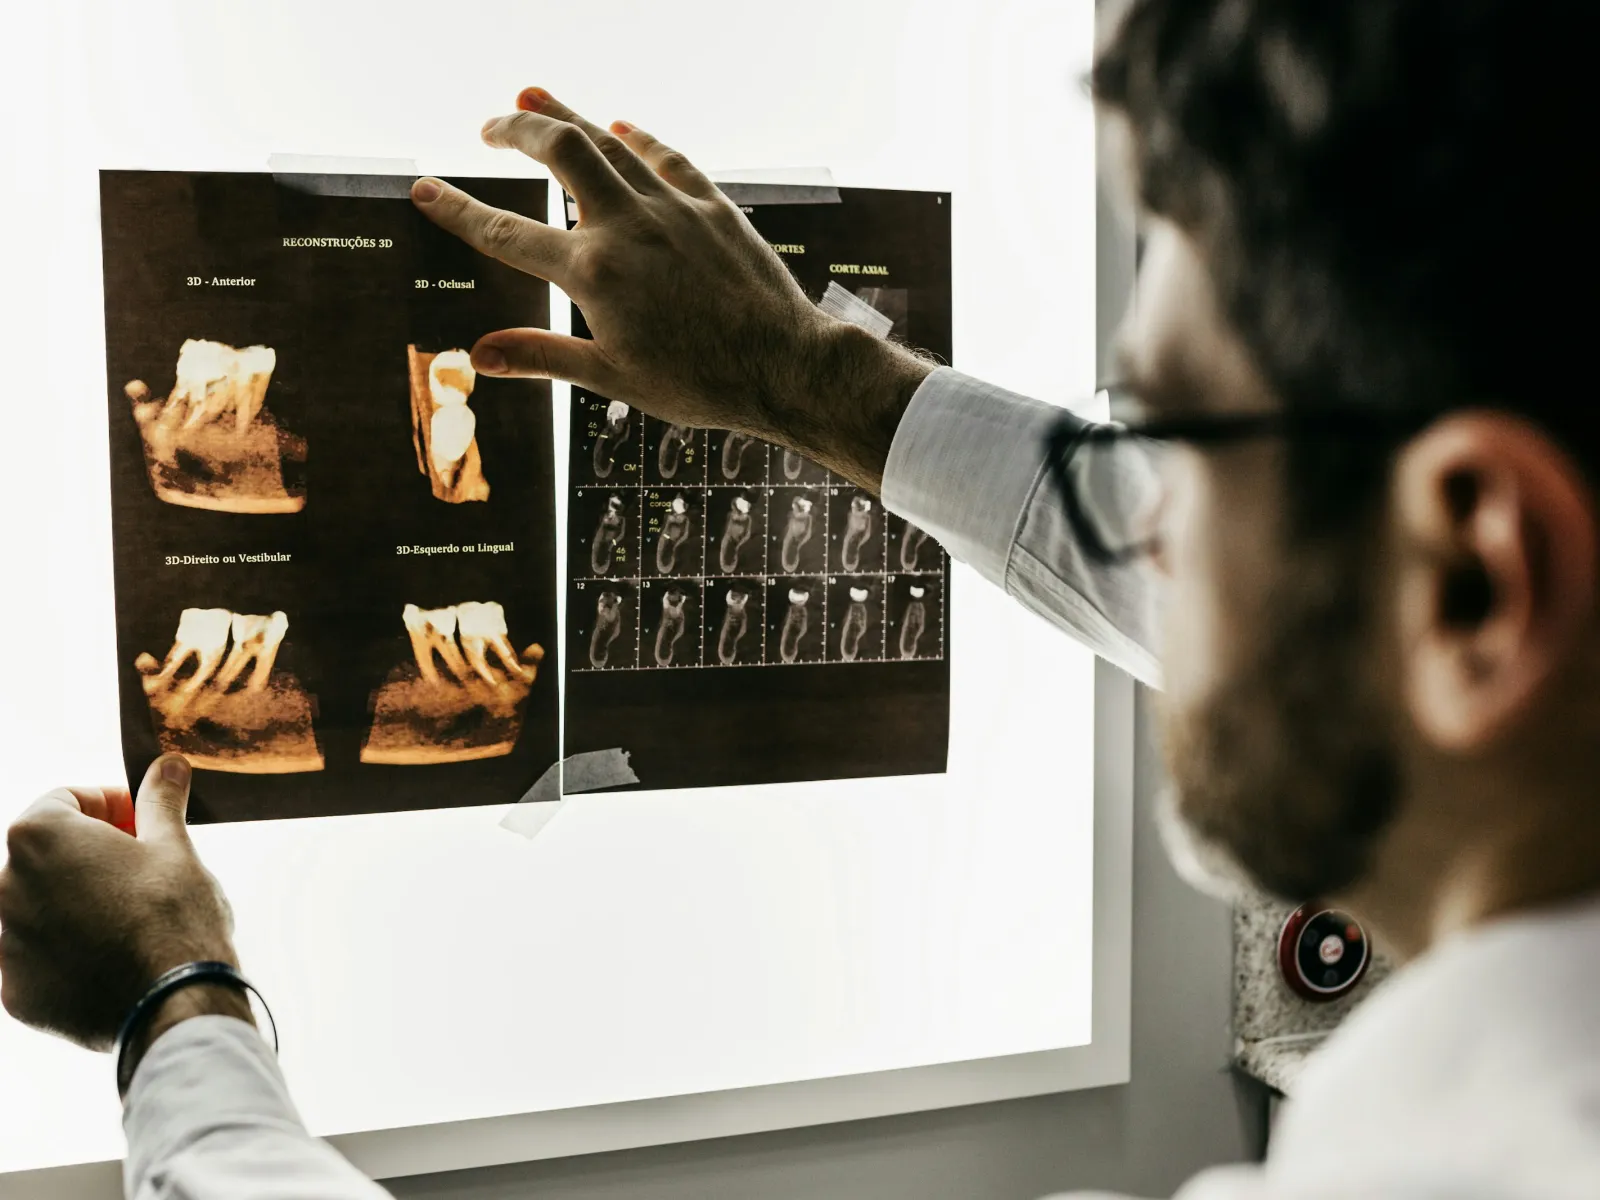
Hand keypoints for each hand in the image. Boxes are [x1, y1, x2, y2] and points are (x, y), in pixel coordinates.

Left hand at [0, 756, 242, 1052]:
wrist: (174, 1004)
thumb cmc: (175, 916)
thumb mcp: (175, 847)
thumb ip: (159, 801)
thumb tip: (168, 765)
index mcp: (39, 838)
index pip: (66, 800)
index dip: (111, 805)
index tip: (144, 822)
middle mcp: (5, 886)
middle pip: (49, 854)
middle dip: (92, 854)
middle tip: (144, 866)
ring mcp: (5, 943)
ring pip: (42, 906)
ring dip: (77, 901)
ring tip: (131, 915)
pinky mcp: (15, 991)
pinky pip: (38, 957)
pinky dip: (67, 951)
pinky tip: (113, 956)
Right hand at [411, 88, 934, 490]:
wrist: (786, 366)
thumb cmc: (700, 385)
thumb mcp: (613, 379)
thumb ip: (543, 356)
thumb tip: (477, 356)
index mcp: (593, 274)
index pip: (506, 232)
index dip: (457, 209)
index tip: (423, 188)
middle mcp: (628, 227)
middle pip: (558, 151)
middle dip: (514, 128)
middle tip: (488, 125)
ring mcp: (673, 209)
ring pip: (609, 141)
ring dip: (567, 115)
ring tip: (532, 98)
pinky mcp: (714, 206)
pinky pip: (668, 157)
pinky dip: (639, 138)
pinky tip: (622, 126)